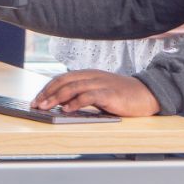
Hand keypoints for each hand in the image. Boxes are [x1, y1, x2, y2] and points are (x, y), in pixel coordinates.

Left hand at [32, 70, 160, 116]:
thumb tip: (61, 104)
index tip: (36, 100)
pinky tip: (67, 109)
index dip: (47, 88)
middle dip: (47, 93)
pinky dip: (75, 103)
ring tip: (46, 107)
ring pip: (72, 87)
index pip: (61, 78)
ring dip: (56, 98)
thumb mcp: (99, 92)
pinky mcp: (109, 94)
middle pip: (63, 81)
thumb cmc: (122, 95)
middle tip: (36, 105)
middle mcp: (92, 76)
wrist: (146, 94)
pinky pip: (89, 96)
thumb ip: (82, 94)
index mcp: (88, 74)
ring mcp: (100, 84)